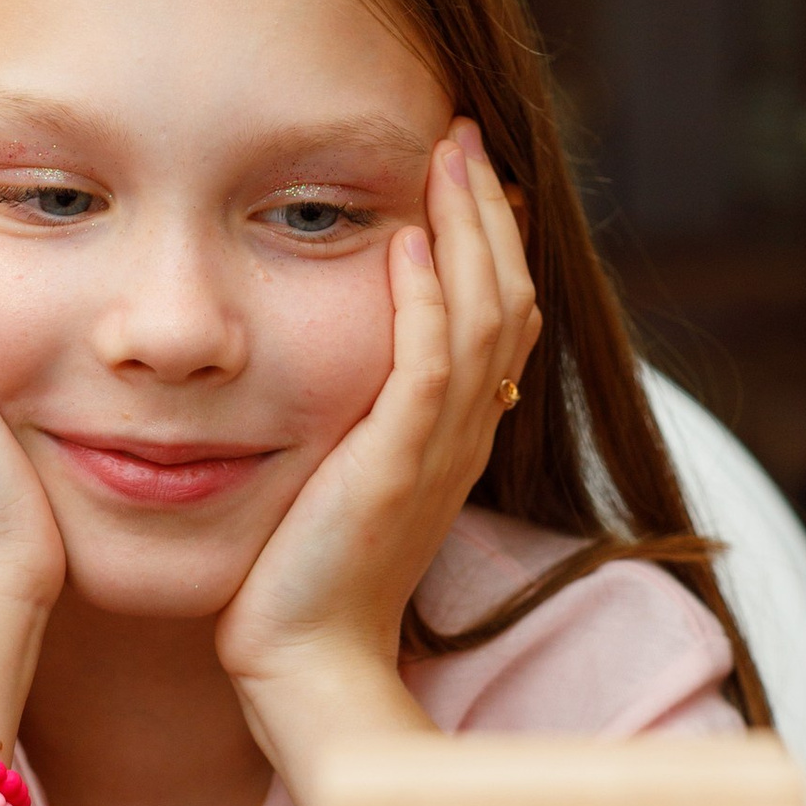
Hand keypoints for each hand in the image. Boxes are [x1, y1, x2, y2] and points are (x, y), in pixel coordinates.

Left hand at [218, 120, 537, 767]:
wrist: (305, 669)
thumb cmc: (298, 586)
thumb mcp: (334, 482)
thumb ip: (347, 422)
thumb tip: (320, 365)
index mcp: (453, 436)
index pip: (495, 316)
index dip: (490, 240)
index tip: (465, 173)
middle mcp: (462, 436)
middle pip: (507, 298)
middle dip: (488, 211)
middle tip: (463, 136)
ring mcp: (438, 452)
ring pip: (483, 316)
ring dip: (468, 228)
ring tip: (448, 156)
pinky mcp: (396, 469)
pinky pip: (429, 367)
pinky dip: (423, 299)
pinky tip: (405, 242)